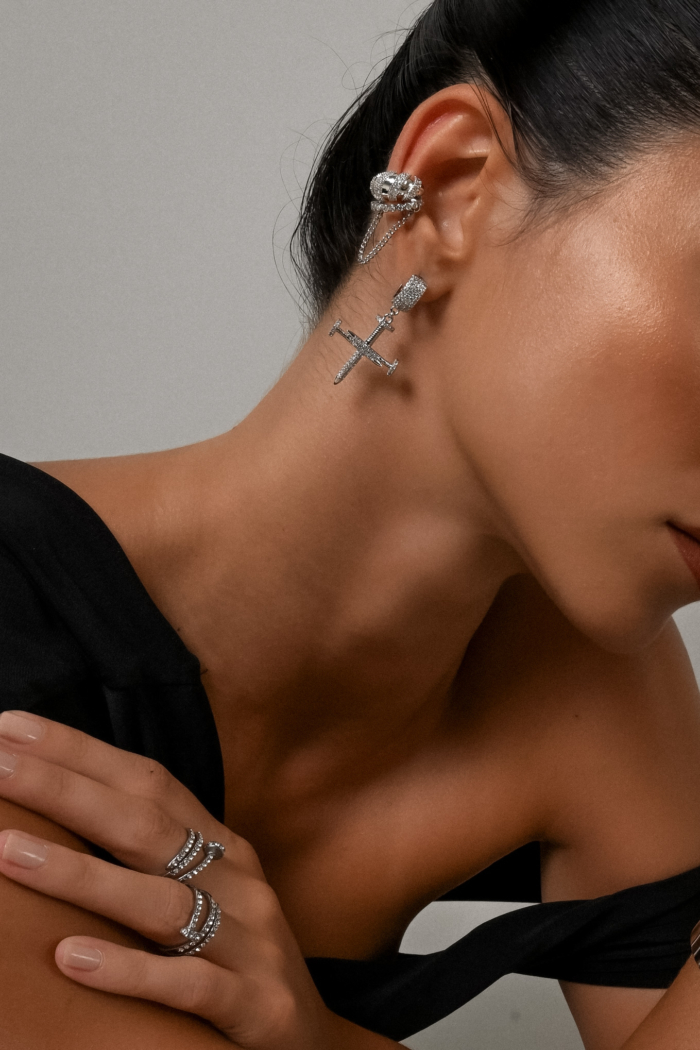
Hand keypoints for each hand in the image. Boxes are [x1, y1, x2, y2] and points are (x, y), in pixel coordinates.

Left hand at [0, 711, 333, 1049]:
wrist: (311, 1039)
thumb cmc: (234, 959)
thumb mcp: (202, 896)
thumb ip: (146, 859)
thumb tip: (57, 815)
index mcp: (222, 847)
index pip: (148, 782)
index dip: (82, 753)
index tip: (12, 729)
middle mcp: (237, 881)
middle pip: (146, 824)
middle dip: (66, 790)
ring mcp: (250, 941)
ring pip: (159, 902)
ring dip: (81, 874)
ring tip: (7, 852)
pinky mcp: (256, 1003)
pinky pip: (186, 984)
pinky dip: (129, 969)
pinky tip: (70, 957)